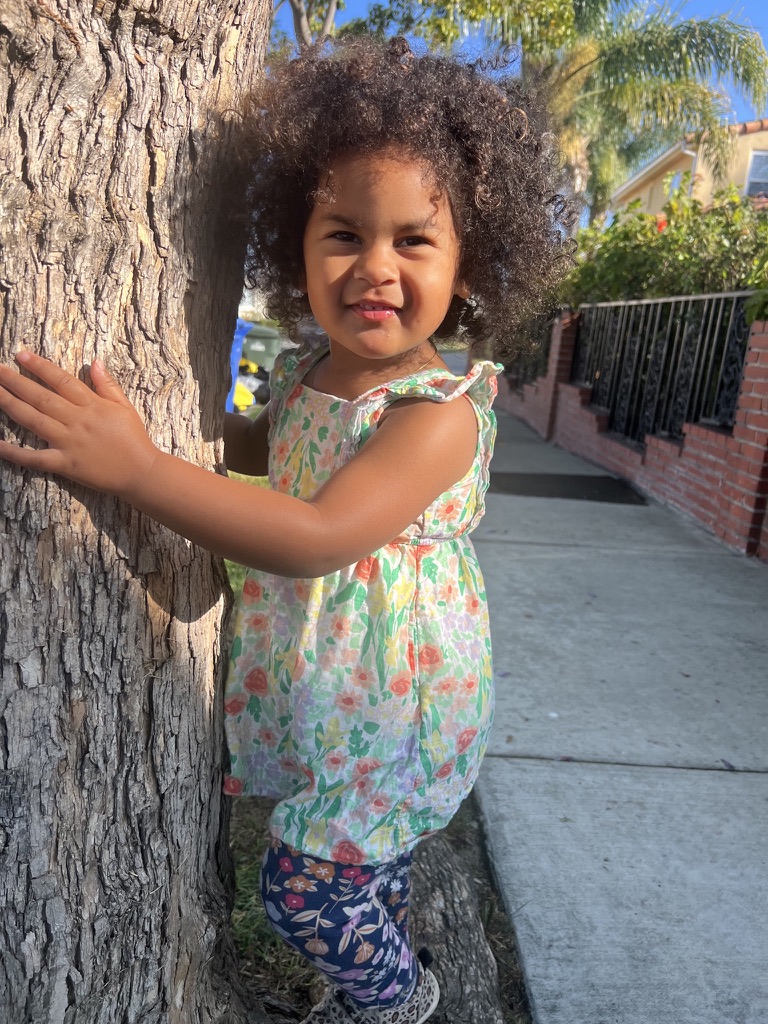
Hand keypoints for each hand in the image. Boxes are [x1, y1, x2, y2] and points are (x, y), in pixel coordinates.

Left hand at [0, 351, 158, 498]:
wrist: (142, 472)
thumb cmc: (134, 439)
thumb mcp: (125, 407)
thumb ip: (107, 384)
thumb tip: (95, 362)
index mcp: (91, 405)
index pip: (60, 380)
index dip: (40, 366)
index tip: (21, 355)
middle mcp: (76, 420)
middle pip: (41, 397)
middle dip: (16, 382)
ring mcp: (69, 442)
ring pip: (33, 420)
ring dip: (10, 405)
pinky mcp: (65, 464)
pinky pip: (35, 458)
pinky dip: (14, 453)